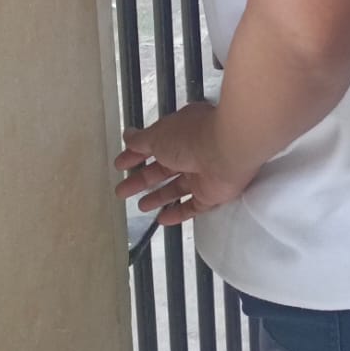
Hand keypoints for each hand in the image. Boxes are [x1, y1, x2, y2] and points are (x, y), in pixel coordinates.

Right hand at [114, 102, 255, 227]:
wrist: (229, 150)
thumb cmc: (192, 137)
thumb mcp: (158, 135)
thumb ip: (142, 140)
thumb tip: (127, 136)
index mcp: (182, 131)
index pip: (155, 144)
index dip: (136, 155)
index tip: (120, 165)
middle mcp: (194, 151)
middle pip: (164, 168)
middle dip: (142, 179)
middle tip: (122, 190)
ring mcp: (204, 173)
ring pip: (177, 188)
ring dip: (159, 197)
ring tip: (140, 206)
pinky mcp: (212, 193)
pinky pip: (193, 207)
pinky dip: (178, 213)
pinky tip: (162, 219)